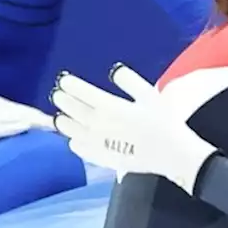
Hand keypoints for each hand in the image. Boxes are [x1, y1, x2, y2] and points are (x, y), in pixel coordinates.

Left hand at [50, 64, 217, 195]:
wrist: (169, 153)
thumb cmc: (163, 121)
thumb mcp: (149, 94)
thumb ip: (129, 80)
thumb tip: (114, 70)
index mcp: (108, 105)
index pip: (80, 92)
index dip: (69, 84)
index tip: (64, 81)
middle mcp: (97, 123)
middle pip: (71, 109)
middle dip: (62, 99)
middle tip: (57, 95)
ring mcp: (96, 142)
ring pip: (69, 129)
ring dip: (63, 121)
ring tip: (61, 116)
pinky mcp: (99, 157)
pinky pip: (78, 147)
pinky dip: (73, 140)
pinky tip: (75, 138)